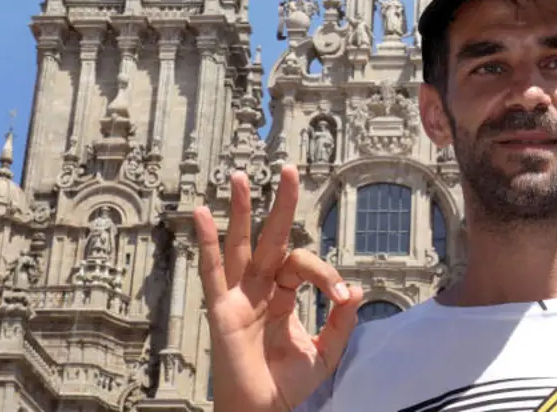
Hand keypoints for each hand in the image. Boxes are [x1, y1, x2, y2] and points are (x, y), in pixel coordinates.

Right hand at [195, 165, 364, 410]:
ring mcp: (239, 296)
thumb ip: (341, 323)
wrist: (264, 411)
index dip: (326, 275)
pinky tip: (201, 213)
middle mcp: (260, 289)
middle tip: (288, 169)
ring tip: (240, 176)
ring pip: (240, 244)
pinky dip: (205, 242)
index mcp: (284, 295)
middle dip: (281, 204)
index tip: (341, 296)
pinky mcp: (222, 309)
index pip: (304, 265)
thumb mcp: (325, 352)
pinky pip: (211, 271)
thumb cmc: (287, 385)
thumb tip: (355, 290)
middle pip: (271, 237)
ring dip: (241, 210)